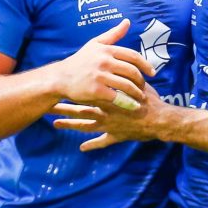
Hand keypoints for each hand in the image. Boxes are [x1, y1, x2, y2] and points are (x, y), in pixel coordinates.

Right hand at [50, 19, 154, 108]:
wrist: (60, 78)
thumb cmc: (79, 61)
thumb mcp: (94, 44)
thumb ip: (112, 34)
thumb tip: (127, 21)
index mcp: (106, 50)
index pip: (133, 56)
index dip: (146, 65)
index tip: (153, 73)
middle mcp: (104, 61)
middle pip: (132, 71)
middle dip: (141, 81)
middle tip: (144, 87)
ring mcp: (100, 76)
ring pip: (127, 85)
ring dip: (137, 93)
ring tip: (141, 98)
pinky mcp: (96, 90)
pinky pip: (118, 98)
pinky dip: (128, 103)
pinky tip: (133, 106)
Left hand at [52, 84, 168, 150]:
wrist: (157, 118)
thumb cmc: (148, 99)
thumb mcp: (135, 81)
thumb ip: (124, 73)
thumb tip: (117, 59)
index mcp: (107, 97)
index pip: (84, 93)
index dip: (70, 91)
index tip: (57, 88)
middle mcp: (104, 112)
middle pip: (80, 109)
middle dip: (64, 108)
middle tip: (49, 106)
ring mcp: (108, 125)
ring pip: (85, 126)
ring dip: (70, 125)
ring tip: (55, 124)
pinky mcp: (115, 136)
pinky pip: (102, 141)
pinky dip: (92, 145)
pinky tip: (82, 148)